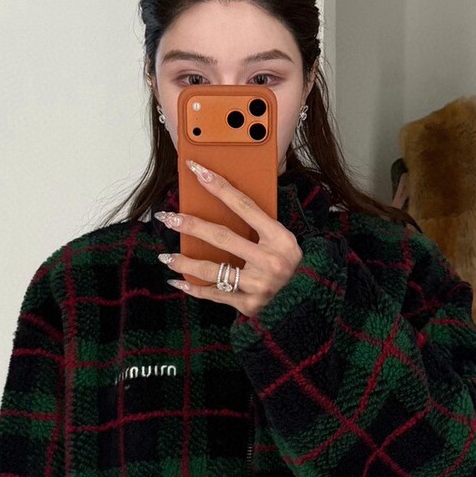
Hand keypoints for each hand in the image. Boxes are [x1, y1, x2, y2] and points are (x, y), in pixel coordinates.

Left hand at [154, 160, 302, 315]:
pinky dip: (195, 289)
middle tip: (168, 218)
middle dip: (191, 226)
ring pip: (213, 269)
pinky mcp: (250, 305)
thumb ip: (260, 227)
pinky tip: (179, 282)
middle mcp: (271, 261)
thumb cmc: (290, 266)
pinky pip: (215, 294)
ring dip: (185, 262)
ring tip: (167, 256)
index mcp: (281, 238)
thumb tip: (224, 204)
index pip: (244, 206)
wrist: (308, 303)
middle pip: (222, 237)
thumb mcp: (284, 242)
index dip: (219, 187)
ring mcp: (260, 285)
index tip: (197, 171)